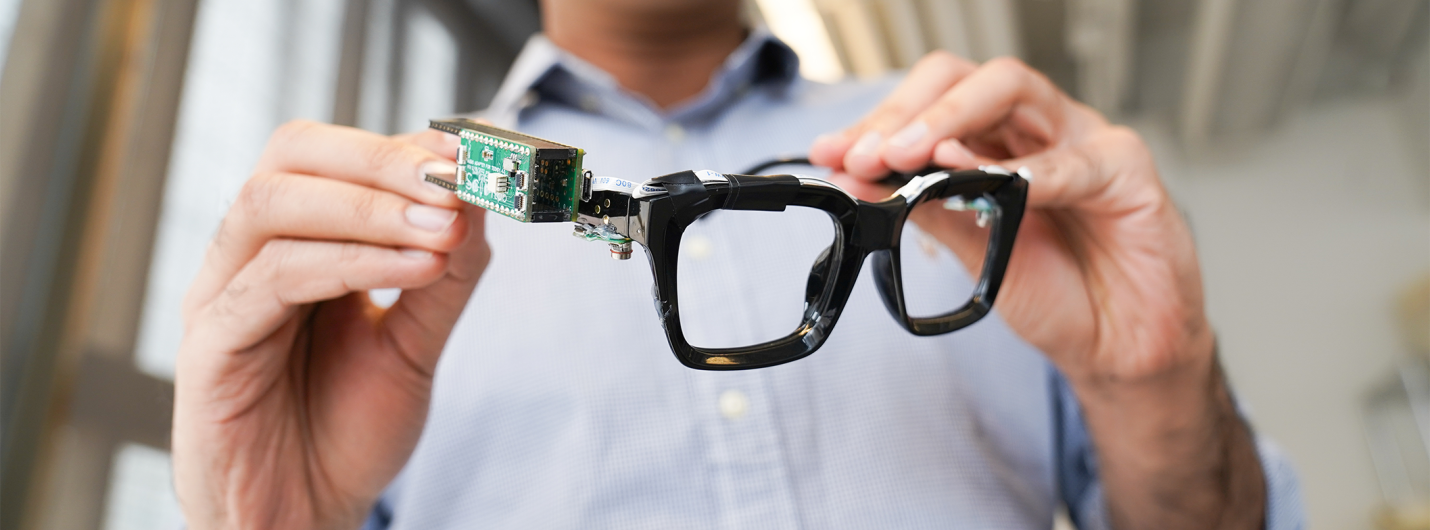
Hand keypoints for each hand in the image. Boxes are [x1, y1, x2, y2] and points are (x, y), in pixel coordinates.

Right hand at [172, 121, 487, 529]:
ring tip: (445, 229)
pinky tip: (418, 269)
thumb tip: (478, 201)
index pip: (330, 155)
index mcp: (295, 242)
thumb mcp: (415, 344)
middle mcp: (250, 256)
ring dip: (371, 207)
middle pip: (290, 157)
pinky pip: (272, 278)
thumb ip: (446, 277)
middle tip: (453, 180)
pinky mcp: (211, 346)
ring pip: (272, 205)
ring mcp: (223, 295)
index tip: (468, 153)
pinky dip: (353, 262)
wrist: (306, 517)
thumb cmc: (344, 431)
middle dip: (380, 160)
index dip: (399, 145)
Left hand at [810, 53, 1264, 527]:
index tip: (831, 153)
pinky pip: (1075, 160)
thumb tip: (855, 178)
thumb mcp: (970, 249)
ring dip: (952, 119)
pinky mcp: (1127, 169)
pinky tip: (998, 185)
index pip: (929, 102)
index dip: (878, 121)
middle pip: (967, 79)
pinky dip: (1032, 171)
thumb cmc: (1054, 290)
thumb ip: (920, 208)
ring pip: (1014, 91)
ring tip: (911, 155)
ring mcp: (1081, 138)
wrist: (1115, 347)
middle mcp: (1033, 128)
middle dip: (908, 112)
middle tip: (868, 153)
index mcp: (992, 140)